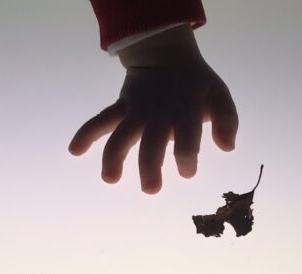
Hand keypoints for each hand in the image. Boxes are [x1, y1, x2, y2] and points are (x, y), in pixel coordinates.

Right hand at [69, 25, 237, 193]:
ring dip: (114, 157)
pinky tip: (74, 150)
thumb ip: (227, 121)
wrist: (166, 55)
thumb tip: (228, 147)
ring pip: (121, 135)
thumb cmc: (197, 85)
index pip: (187, 138)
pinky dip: (86, 133)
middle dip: (150, 166)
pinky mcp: (121, 108)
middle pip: (151, 143)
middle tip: (151, 190)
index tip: (187, 171)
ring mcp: (137, 111)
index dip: (187, 157)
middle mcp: (159, 114)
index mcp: (186, 112)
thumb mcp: (219, 96)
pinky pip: (100, 120)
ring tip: (110, 179)